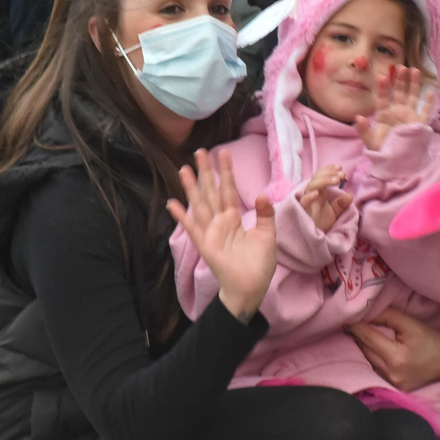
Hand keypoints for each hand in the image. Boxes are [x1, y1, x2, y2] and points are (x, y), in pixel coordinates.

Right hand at [166, 148, 276, 321]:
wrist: (252, 287)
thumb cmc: (259, 264)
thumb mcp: (267, 235)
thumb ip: (265, 214)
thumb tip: (262, 195)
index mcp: (234, 218)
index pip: (228, 190)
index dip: (225, 172)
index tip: (223, 153)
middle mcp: (220, 222)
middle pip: (211, 192)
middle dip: (205, 172)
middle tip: (199, 152)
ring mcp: (211, 233)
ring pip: (200, 205)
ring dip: (191, 188)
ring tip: (183, 169)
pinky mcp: (205, 245)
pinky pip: (192, 229)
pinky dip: (182, 217)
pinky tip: (172, 204)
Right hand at [299, 164, 352, 231]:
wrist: (312, 237)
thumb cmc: (320, 223)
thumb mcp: (333, 213)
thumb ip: (340, 205)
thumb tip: (350, 196)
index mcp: (318, 193)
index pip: (321, 176)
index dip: (329, 170)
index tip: (341, 169)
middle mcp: (311, 195)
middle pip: (316, 178)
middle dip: (329, 173)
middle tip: (341, 174)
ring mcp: (307, 202)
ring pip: (311, 186)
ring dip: (324, 180)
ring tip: (336, 180)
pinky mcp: (303, 211)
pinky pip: (303, 202)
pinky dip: (309, 196)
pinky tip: (317, 193)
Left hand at [345, 308, 439, 391]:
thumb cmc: (432, 338)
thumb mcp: (411, 323)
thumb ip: (387, 316)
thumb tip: (365, 312)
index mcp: (396, 358)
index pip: (367, 338)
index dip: (355, 326)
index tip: (346, 316)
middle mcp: (392, 374)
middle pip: (365, 349)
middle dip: (359, 334)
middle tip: (353, 320)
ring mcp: (392, 383)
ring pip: (369, 359)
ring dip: (365, 346)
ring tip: (363, 332)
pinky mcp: (394, 387)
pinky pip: (377, 368)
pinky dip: (374, 356)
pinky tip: (377, 347)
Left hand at [353, 66, 433, 151]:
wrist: (397, 163)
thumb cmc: (383, 151)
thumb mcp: (371, 141)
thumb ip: (364, 130)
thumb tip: (358, 117)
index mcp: (384, 114)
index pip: (382, 98)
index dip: (382, 88)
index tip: (382, 77)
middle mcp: (397, 112)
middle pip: (398, 93)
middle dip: (399, 80)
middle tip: (401, 67)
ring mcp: (409, 116)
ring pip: (412, 97)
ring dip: (413, 84)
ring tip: (414, 70)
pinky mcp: (419, 123)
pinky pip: (425, 111)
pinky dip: (428, 103)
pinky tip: (431, 92)